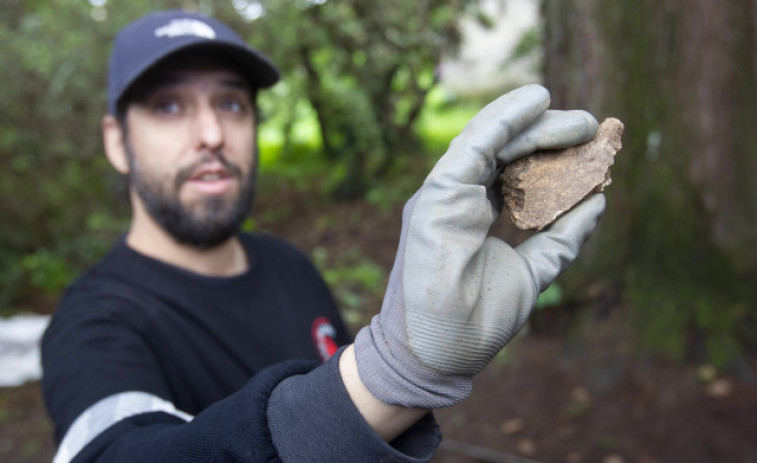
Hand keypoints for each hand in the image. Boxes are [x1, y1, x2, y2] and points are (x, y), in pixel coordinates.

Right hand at [354, 84, 605, 408]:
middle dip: (550, 134)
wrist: (440, 352)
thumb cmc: (476, 320)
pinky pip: (476, 144)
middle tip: (593, 129)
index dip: (553, 156)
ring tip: (582, 121)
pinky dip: (506, 118)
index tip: (592, 150)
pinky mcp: (438, 192)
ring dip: (537, 122)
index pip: (515, 171)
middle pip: (506, 150)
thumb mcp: (532, 271)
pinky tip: (537, 101)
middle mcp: (458, 196)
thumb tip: (600, 203)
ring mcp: (445, 192)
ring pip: (492, 139)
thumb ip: (561, 238)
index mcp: (474, 212)